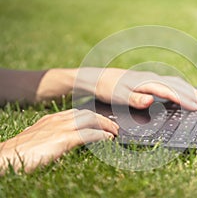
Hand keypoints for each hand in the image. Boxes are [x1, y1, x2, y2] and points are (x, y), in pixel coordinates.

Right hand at [0, 109, 118, 173]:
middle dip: (103, 119)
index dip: (93, 116)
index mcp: (52, 119)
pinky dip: (101, 136)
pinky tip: (107, 140)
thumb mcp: (38, 138)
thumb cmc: (20, 151)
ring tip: (114, 133)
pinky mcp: (63, 139)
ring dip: (105, 126)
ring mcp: (60, 128)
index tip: (102, 121)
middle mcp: (58, 120)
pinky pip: (88, 134)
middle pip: (87, 113)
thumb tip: (60, 140)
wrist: (5, 156)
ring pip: (90, 120)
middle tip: (113, 127)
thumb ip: (51, 136)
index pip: (78, 112)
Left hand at [75, 68, 196, 109]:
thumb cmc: (108, 88)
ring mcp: (151, 78)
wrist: (98, 78)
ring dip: (190, 91)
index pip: (170, 91)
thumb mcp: (118, 96)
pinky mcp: (149, 81)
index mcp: (146, 82)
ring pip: (175, 83)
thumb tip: (151, 100)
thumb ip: (135, 99)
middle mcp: (151, 78)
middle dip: (193, 94)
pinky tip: (184, 94)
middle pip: (177, 85)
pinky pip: (170, 83)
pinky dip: (181, 88)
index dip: (184, 100)